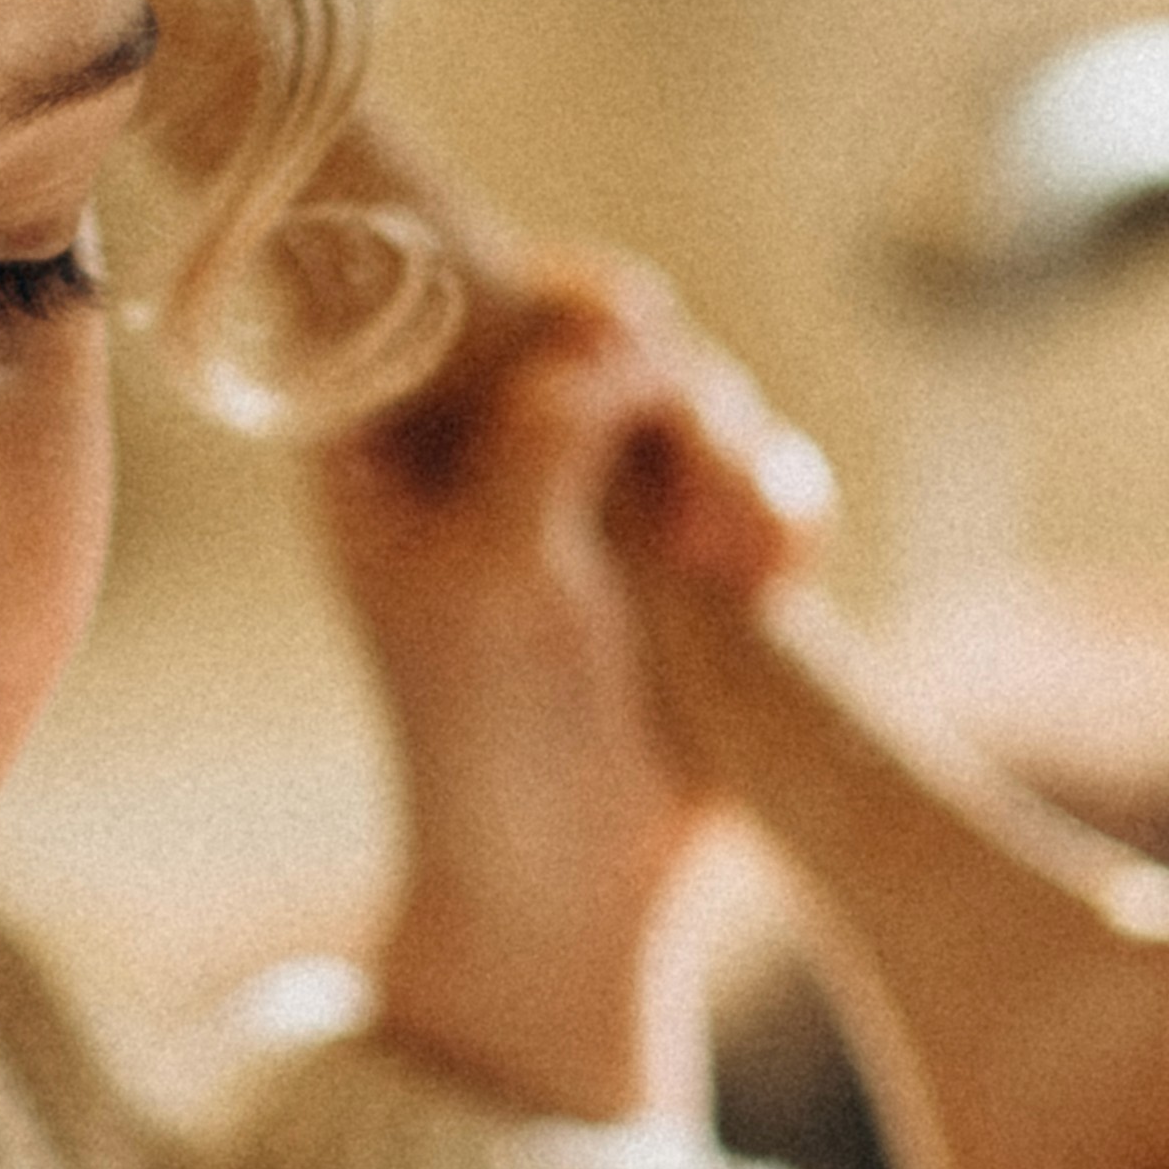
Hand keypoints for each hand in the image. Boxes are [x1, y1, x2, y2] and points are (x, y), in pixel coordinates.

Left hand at [319, 245, 826, 1125]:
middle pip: (605, 322)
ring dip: (727, 466)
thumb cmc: (498, 732)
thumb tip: (618, 325)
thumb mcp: (497, 566)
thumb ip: (545, 428)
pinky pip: (761, 471)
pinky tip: (761, 585)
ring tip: (714, 566)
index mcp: (393, 444)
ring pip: (698, 391)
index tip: (607, 340)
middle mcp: (494, 449)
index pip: (455, 287)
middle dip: (667, 391)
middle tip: (677, 466)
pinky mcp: (687, 548)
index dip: (544, 291)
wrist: (578, 881)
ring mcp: (598, 495)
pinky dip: (775, 518)